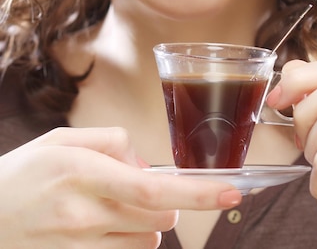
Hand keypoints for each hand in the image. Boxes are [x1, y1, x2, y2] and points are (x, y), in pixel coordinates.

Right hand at [0, 126, 240, 247]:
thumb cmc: (21, 176)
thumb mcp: (61, 140)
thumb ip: (111, 142)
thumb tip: (144, 163)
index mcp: (84, 174)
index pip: (154, 187)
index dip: (198, 192)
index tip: (233, 191)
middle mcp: (86, 216)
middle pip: (160, 215)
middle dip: (164, 199)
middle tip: (133, 186)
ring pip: (148, 239)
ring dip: (144, 221)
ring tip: (108, 208)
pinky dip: (127, 241)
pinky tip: (98, 228)